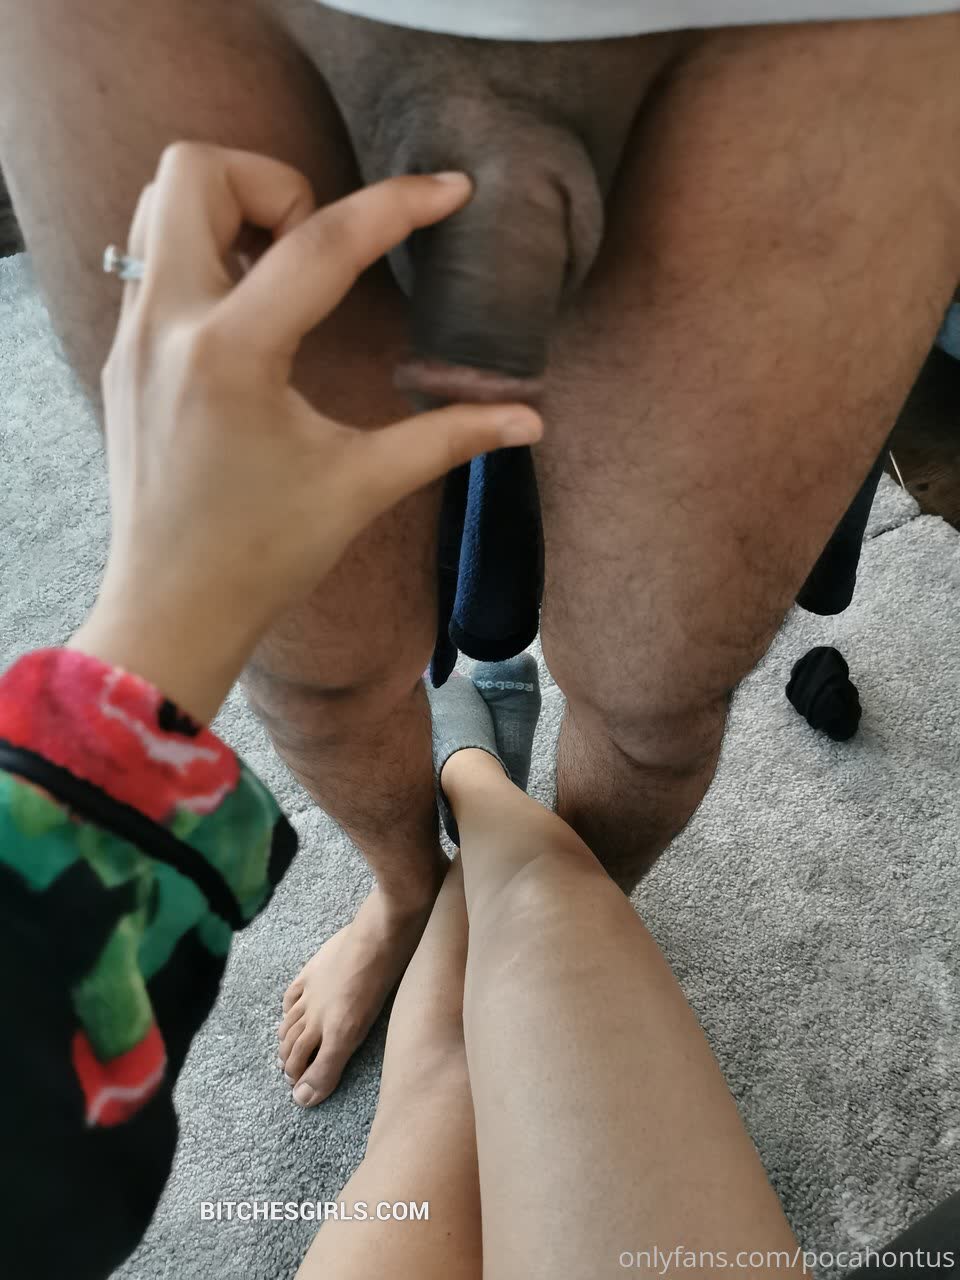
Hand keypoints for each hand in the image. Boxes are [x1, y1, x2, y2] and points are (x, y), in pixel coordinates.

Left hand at [70, 143, 541, 721]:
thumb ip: (447, 438)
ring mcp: (132, 336)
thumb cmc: (263, 554)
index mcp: (233, 356)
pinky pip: (152, 258)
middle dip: (273, 182)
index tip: (448, 191)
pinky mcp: (122, 353)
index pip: (321, 244)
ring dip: (229, 209)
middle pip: (198, 170)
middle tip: (318, 246)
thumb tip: (528, 418)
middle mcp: (167, 325)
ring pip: (159, 202)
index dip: (398, 206)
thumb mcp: (361, 486)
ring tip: (282, 273)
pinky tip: (250, 317)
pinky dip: (203, 254)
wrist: (171, 608)